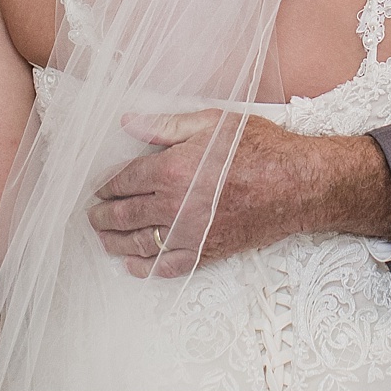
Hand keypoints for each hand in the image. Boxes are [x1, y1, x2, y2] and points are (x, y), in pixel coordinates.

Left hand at [87, 110, 390, 278]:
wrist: (297, 183)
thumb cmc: (260, 146)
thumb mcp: (213, 121)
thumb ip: (166, 125)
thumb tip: (129, 122)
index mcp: (173, 168)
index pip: (125, 181)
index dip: (107, 186)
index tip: (99, 190)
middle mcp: (175, 204)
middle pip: (126, 215)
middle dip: (104, 217)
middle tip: (94, 217)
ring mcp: (191, 231)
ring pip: (140, 243)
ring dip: (116, 243)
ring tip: (105, 239)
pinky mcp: (207, 251)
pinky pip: (169, 265)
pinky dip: (147, 268)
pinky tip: (135, 266)